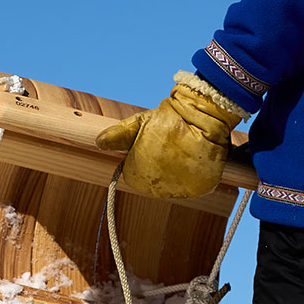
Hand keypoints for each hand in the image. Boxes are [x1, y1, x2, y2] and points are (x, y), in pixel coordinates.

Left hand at [96, 73, 243, 198]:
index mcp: (138, 174)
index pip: (133, 175)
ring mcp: (181, 189)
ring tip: (182, 152)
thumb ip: (118, 135)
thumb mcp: (140, 122)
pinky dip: (193, 176)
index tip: (151, 147)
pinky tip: (193, 159)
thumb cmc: (169, 118)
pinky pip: (192, 186)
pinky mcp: (201, 188)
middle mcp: (157, 187)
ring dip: (175, 174)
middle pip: (152, 183)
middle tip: (168, 148)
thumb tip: (100, 142)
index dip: (140, 160)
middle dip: (157, 169)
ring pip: (172, 186)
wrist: (204, 115)